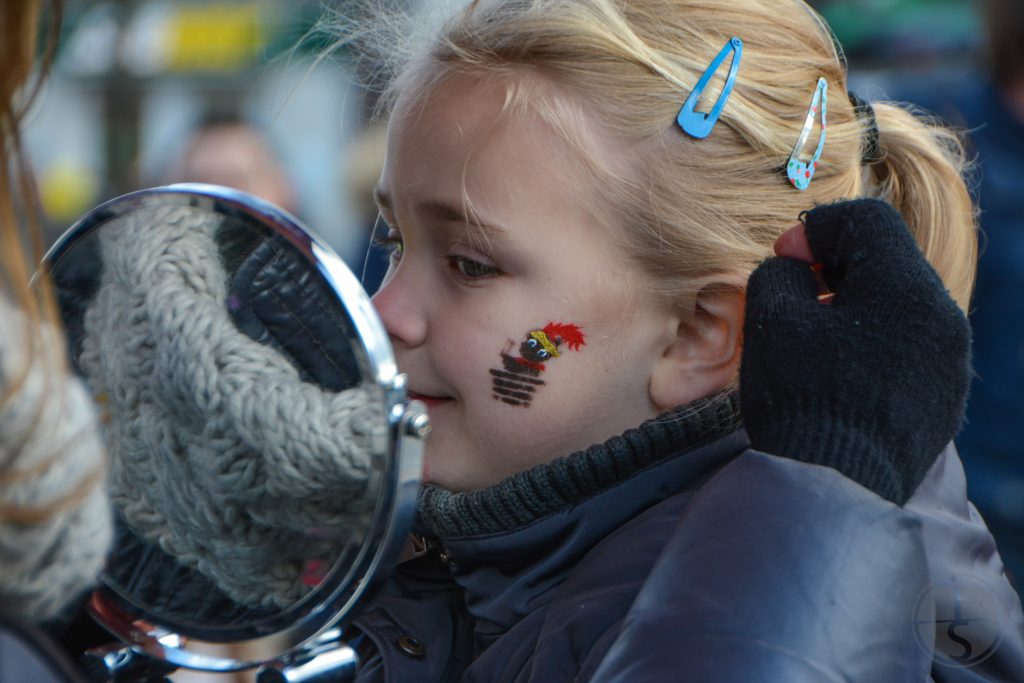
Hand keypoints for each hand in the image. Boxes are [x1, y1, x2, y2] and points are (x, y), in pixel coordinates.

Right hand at [739, 199, 971, 504]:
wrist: (834, 488)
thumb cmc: (801, 395)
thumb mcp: (772, 321)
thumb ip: (781, 274)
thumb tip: (797, 270)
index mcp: (905, 288)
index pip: (866, 222)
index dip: (816, 227)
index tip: (782, 255)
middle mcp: (943, 318)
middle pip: (889, 262)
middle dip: (835, 265)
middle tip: (793, 290)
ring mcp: (950, 363)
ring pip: (902, 308)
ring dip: (856, 305)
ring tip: (815, 336)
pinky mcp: (944, 400)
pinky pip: (911, 350)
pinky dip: (875, 344)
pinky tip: (840, 373)